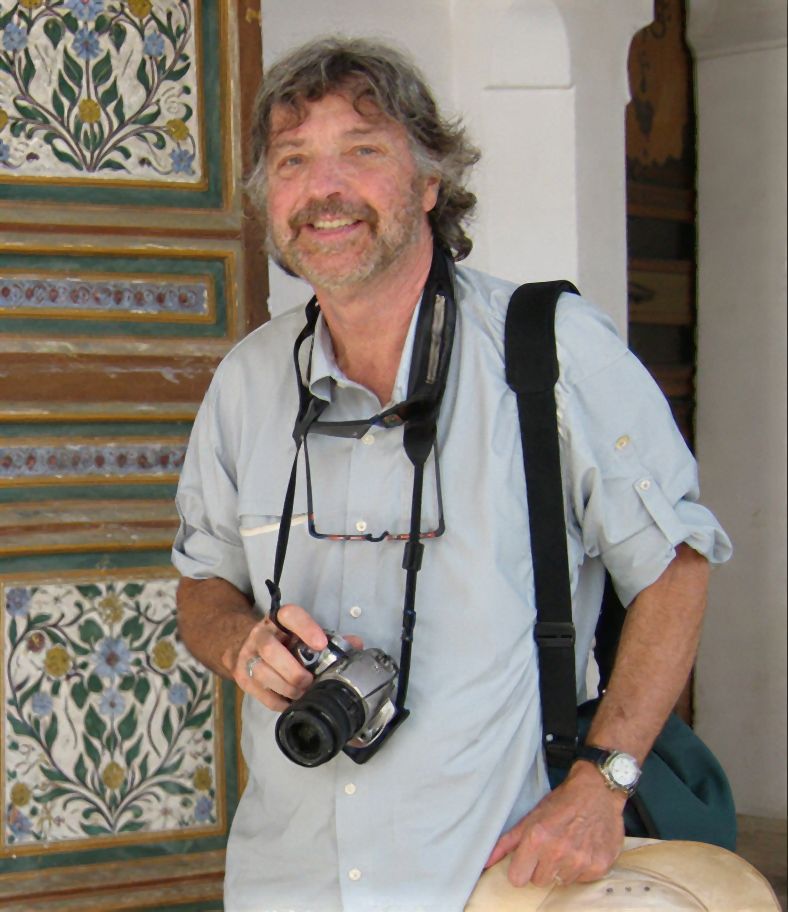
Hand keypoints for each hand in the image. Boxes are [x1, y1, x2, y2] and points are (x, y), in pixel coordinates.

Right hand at [234, 603, 361, 711]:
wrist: (242, 643)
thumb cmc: (282, 639)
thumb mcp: (301, 633)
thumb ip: (328, 638)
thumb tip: (357, 644)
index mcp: (279, 620)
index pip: (289, 615)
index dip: (305, 628)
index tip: (321, 644)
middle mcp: (260, 634)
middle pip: (270, 649)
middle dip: (293, 670)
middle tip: (309, 681)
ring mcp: (248, 655)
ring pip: (262, 672)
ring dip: (286, 687)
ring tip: (302, 694)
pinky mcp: (242, 676)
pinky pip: (260, 693)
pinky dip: (278, 702)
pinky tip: (291, 704)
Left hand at [484, 761, 625, 886]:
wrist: (598, 790)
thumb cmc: (562, 802)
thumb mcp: (531, 817)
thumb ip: (506, 842)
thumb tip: (485, 862)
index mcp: (537, 837)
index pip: (517, 879)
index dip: (521, 869)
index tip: (527, 859)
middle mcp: (558, 851)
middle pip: (539, 881)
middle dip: (542, 867)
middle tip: (551, 847)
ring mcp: (580, 860)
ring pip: (561, 881)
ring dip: (563, 867)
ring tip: (569, 844)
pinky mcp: (599, 866)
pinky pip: (582, 880)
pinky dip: (582, 867)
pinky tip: (584, 847)